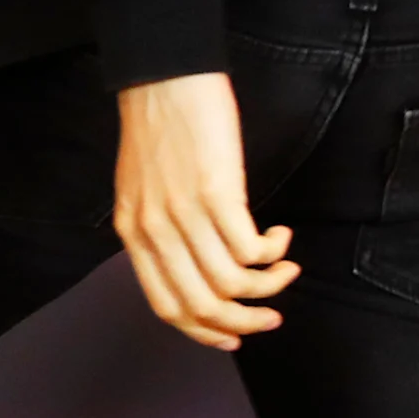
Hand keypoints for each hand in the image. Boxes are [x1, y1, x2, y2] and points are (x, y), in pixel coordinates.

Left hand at [113, 73, 298, 348]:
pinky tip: (281, 233)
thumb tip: (192, 264)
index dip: (204, 332)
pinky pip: (251, 249)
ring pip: (232, 285)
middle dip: (244, 323)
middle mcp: (153, 231)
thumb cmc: (160, 128)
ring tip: (286, 267)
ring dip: (270, 286)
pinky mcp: (216, 193)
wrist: (164, 78)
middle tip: (273, 315)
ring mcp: (183, 214)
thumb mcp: (141, 189)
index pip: (167, 306)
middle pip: (202, 306)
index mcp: (133, 234)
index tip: (233, 339)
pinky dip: (274, 251)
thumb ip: (158, 229)